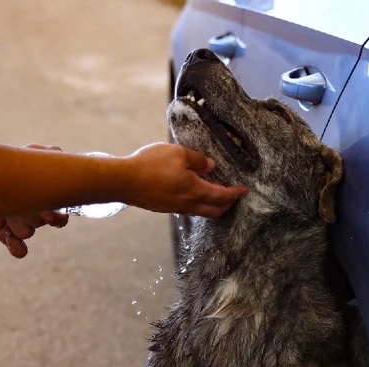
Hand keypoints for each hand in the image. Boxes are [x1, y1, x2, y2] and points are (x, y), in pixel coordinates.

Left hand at [0, 144, 69, 258]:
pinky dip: (16, 247)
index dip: (57, 219)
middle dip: (29, 213)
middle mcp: (37, 215)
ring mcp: (21, 225)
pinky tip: (8, 235)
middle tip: (18, 201)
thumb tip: (57, 158)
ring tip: (4, 207)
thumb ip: (49, 153)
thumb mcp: (33, 152)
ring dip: (16, 221)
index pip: (61, 218)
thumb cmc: (12, 163)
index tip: (48, 213)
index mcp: (47, 200)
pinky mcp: (5, 233)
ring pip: (27, 232)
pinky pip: (19, 249)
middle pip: (40, 223)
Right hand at [123, 142, 247, 217]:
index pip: (222, 196)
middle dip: (227, 204)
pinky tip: (193, 193)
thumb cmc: (150, 165)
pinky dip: (198, 203)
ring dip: (212, 205)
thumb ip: (198, 159)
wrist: (123, 181)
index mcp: (195, 191)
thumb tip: (210, 166)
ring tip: (216, 194)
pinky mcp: (164, 207)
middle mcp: (187, 204)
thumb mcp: (178, 153)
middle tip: (233, 195)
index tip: (244, 190)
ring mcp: (175, 207)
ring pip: (201, 211)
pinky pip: (188, 209)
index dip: (235, 193)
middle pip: (214, 210)